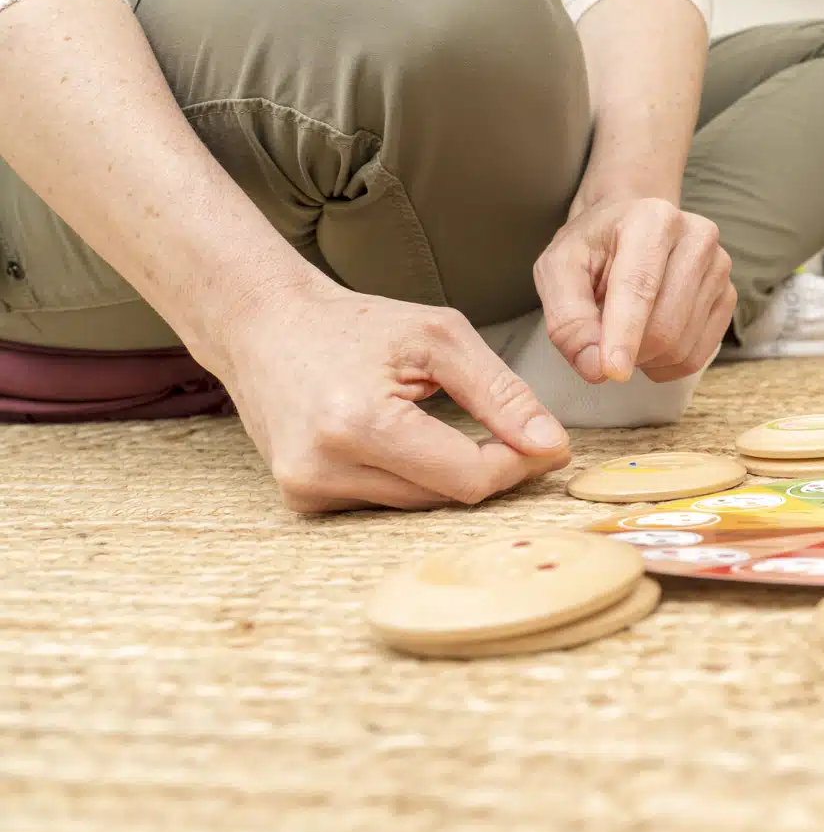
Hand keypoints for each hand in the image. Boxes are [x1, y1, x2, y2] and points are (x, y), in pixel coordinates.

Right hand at [212, 279, 571, 512]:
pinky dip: (410, 478)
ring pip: (419, 507)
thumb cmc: (354, 324)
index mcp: (359, 424)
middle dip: (491, 469)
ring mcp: (306, 490)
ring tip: (451, 425)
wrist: (265, 326)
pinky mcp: (300, 500)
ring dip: (450, 475)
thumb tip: (549, 444)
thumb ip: (500, 393)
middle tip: (520, 436)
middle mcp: (323, 468)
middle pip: (445, 498)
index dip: (518, 464)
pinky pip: (385, 503)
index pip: (467, 477)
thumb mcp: (439, 337)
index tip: (550, 443)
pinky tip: (404, 441)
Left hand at [535, 196, 734, 383]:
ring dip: (646, 359)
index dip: (624, 334)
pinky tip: (649, 344)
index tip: (612, 372)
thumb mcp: (557, 271)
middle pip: (665, 326)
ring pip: (682, 346)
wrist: (627, 228)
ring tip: (625, 334)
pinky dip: (667, 364)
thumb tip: (595, 368)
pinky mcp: (728, 295)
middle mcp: (697, 238)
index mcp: (652, 220)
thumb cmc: (591, 248)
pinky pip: (698, 355)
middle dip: (629, 352)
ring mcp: (719, 268)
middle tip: (602, 344)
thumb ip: (567, 318)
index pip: (639, 287)